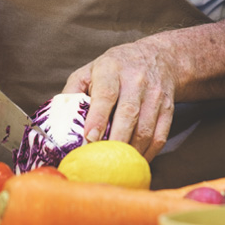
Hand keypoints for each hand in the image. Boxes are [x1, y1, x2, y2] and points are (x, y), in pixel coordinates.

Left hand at [62, 38, 176, 160]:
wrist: (158, 57)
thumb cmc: (116, 68)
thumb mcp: (90, 70)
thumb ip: (72, 92)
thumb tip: (56, 122)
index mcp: (111, 69)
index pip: (106, 94)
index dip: (98, 117)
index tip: (89, 138)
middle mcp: (136, 80)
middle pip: (128, 113)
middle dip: (115, 140)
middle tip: (102, 161)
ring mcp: (155, 95)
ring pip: (145, 129)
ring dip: (130, 152)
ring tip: (116, 167)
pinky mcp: (168, 108)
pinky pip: (159, 136)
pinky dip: (148, 154)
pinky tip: (134, 162)